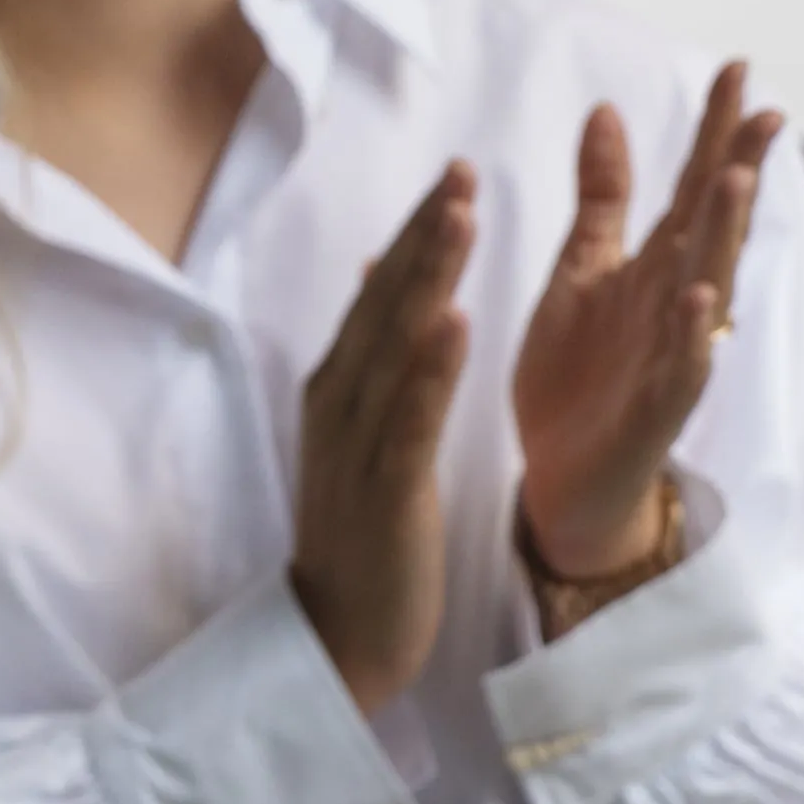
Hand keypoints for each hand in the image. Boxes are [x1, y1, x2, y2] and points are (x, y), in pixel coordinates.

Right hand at [291, 164, 476, 711]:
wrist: (339, 635)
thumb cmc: (362, 531)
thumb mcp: (363, 430)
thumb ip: (373, 351)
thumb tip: (384, 266)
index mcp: (341, 386)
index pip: (383, 294)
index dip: (417, 232)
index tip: (455, 173)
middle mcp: (341, 403)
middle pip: (386, 303)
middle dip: (425, 234)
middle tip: (463, 168)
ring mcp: (358, 444)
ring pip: (396, 346)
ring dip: (428, 278)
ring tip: (463, 216)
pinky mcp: (385, 489)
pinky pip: (410, 418)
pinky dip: (431, 368)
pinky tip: (456, 321)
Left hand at [511, 61, 782, 630]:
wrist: (559, 482)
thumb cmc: (578, 377)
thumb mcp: (581, 271)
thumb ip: (601, 196)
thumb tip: (608, 110)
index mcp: (653, 266)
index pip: (692, 186)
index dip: (713, 131)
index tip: (736, 68)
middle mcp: (673, 303)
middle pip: (713, 227)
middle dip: (738, 170)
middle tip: (763, 114)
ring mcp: (670, 356)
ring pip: (706, 288)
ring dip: (724, 236)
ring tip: (734, 181)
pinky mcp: (654, 411)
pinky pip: (680, 371)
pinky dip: (692, 338)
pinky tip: (700, 301)